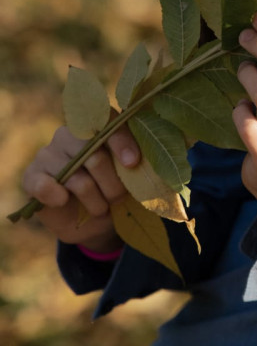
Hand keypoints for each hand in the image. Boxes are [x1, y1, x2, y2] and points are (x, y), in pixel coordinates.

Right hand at [21, 123, 140, 251]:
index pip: (107, 123)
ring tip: (100, 208)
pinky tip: (63, 201)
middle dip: (113, 184)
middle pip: (94, 155)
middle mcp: (69, 134)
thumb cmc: (113, 191)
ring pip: (78, 179)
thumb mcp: (128, 176)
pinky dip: (57, 197)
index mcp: (94, 127)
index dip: (121, 142)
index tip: (133, 163)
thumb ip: (131, 162)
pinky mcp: (32, 176)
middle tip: (118, 197)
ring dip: (96, 202)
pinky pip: (43, 185)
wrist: (91, 222)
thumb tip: (134, 161)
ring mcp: (48, 154)